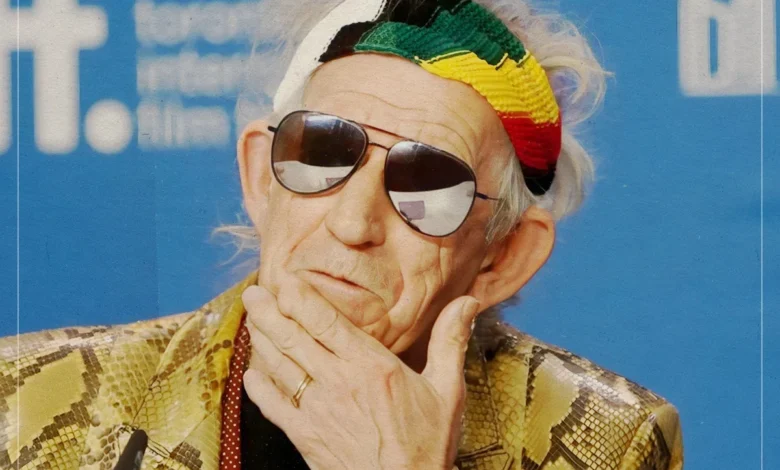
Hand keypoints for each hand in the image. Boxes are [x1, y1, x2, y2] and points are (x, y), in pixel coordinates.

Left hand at [241, 277, 479, 469]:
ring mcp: (317, 410)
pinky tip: (251, 372)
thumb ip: (450, 342)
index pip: (326, 322)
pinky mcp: (305, 436)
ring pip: (278, 366)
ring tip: (252, 318)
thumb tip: (468, 303)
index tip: (284, 279)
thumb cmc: (426, 445)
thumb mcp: (447, 390)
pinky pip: (272, 405)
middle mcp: (339, 383)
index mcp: (372, 367)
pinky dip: (258, 387)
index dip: (299, 298)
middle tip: (254, 291)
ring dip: (261, 339)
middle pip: (293, 338)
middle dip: (269, 311)